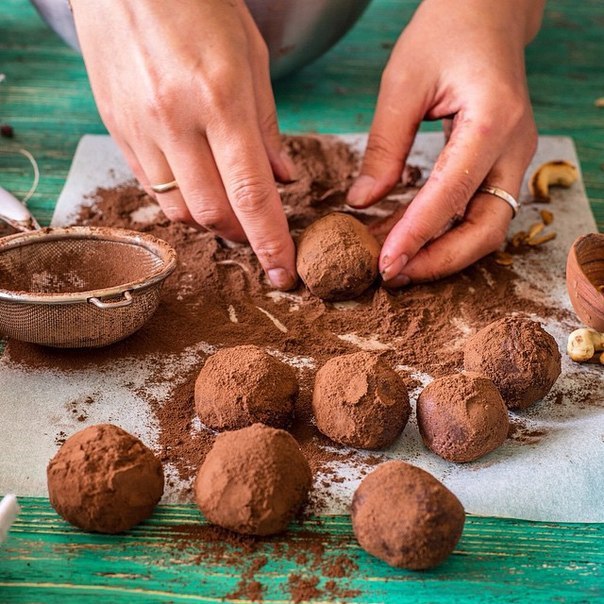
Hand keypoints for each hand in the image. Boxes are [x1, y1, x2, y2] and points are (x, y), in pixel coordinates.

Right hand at [71, 0, 296, 289]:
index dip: (270, 241)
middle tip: (257, 231)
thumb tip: (283, 179)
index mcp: (220, 99)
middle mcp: (175, 121)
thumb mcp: (250, 57)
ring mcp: (140, 128)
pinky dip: (180, 199)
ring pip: (178, 209)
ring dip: (209, 220)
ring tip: (227, 205)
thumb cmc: (198, 5)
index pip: (250, 193)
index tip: (283, 271)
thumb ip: (268, 126)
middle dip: (241, 234)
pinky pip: (152, 188)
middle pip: (212, 213)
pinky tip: (195, 183)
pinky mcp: (117, 130)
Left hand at [347, 0, 544, 285]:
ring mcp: (514, 158)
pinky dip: (444, 232)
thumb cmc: (445, 33)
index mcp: (492, 120)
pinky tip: (407, 237)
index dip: (417, 235)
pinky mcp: (501, 163)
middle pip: (488, 228)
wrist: (485, 12)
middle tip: (392, 274)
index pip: (452, 194)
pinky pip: (478, 210)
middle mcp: (514, 146)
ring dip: (443, 253)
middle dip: (440, 260)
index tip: (385, 263)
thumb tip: (362, 203)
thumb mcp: (402, 82)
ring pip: (488, 227)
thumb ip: (384, 147)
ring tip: (395, 263)